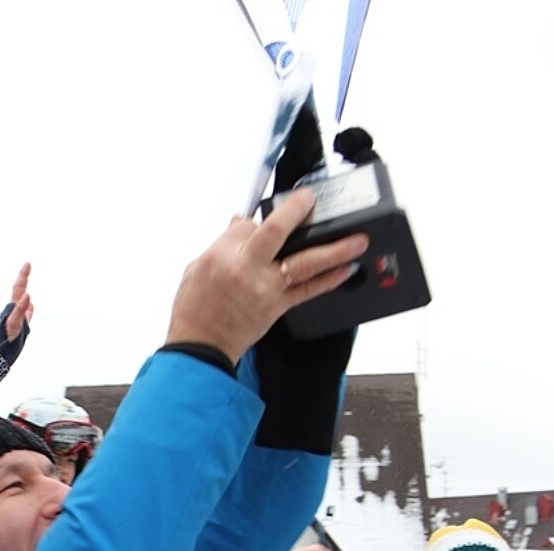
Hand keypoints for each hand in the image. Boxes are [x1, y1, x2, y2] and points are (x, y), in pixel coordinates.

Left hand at [4, 262, 32, 341]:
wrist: (3, 349)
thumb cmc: (8, 336)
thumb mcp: (14, 322)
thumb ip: (20, 309)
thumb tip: (28, 295)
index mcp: (14, 306)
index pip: (19, 287)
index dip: (23, 275)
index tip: (27, 264)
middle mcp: (16, 309)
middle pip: (19, 290)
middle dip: (24, 277)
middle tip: (27, 264)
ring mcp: (19, 316)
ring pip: (22, 299)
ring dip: (24, 288)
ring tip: (25, 277)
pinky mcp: (22, 324)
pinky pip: (27, 311)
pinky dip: (30, 306)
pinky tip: (31, 305)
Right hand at [165, 188, 367, 363]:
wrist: (202, 345)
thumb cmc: (195, 309)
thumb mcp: (198, 268)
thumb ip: (223, 244)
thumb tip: (243, 223)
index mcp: (222, 257)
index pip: (246, 226)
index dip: (257, 218)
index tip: (263, 218)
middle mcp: (247, 270)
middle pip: (276, 234)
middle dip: (297, 213)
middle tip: (314, 201)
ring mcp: (266, 289)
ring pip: (304, 264)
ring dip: (334, 251)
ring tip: (357, 240)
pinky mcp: (278, 307)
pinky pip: (309, 290)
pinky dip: (329, 280)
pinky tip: (346, 270)